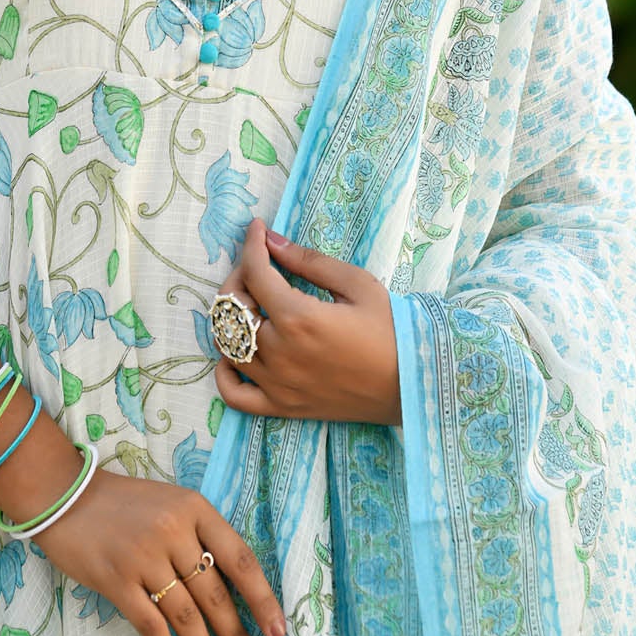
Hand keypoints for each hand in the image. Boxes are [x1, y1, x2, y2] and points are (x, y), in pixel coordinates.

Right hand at [33, 470, 286, 635]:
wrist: (66, 496)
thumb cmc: (125, 503)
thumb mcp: (172, 504)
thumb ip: (199, 538)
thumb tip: (234, 591)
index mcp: (194, 508)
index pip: (239, 558)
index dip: (262, 597)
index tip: (277, 629)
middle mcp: (172, 531)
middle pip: (214, 593)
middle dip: (237, 634)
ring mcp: (143, 557)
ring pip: (186, 615)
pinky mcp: (116, 581)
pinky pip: (151, 624)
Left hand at [211, 217, 400, 424]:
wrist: (411, 383)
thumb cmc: (390, 330)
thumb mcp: (356, 284)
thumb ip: (309, 261)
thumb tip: (272, 240)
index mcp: (298, 317)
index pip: (255, 271)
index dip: (251, 243)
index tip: (256, 228)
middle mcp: (279, 352)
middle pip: (232, 306)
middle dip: (239, 275)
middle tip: (258, 264)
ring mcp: (277, 384)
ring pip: (226, 345)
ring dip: (230, 317)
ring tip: (250, 302)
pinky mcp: (281, 407)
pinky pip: (234, 394)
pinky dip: (224, 373)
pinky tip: (235, 354)